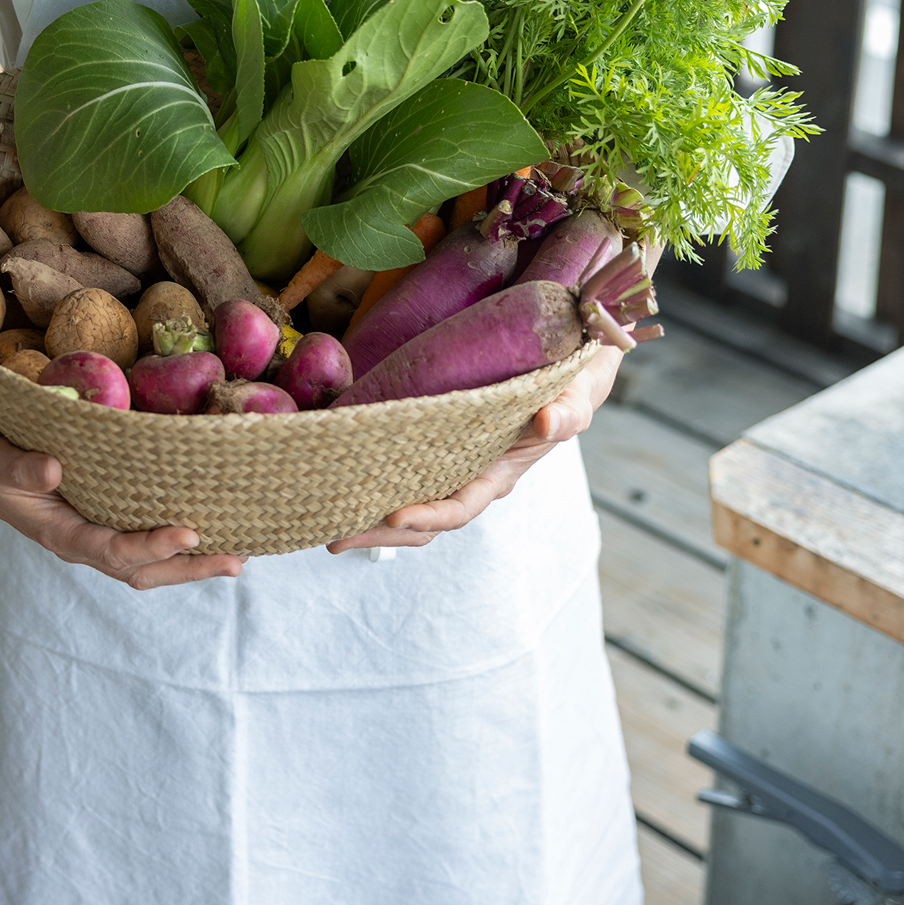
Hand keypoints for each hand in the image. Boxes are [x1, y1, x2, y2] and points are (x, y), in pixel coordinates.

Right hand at [0, 339, 242, 588]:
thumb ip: (19, 465)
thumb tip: (53, 469)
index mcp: (58, 532)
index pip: (111, 550)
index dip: (150, 546)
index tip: (189, 534)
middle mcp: (81, 541)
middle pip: (141, 570)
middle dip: (188, 567)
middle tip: (236, 560)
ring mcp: (93, 534)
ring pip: (148, 563)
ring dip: (191, 564)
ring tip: (238, 558)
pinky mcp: (102, 520)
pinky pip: (144, 541)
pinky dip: (178, 545)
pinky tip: (211, 534)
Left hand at [327, 344, 623, 553]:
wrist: (568, 367)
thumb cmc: (573, 381)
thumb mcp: (578, 391)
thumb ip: (569, 409)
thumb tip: (547, 421)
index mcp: (501, 473)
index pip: (461, 506)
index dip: (429, 516)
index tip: (394, 516)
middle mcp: (472, 476)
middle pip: (423, 519)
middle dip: (379, 532)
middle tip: (332, 536)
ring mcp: (452, 464)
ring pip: (407, 501)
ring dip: (368, 516)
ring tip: (325, 522)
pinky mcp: (434, 444)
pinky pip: (401, 470)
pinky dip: (371, 480)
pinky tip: (339, 478)